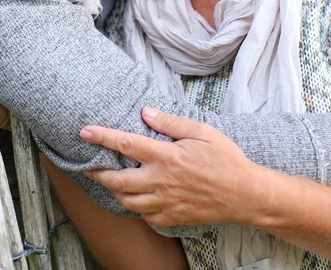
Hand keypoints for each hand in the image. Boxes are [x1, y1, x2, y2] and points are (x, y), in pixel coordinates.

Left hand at [80, 108, 258, 227]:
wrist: (246, 195)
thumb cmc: (226, 159)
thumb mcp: (202, 132)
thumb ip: (171, 122)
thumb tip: (147, 112)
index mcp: (166, 156)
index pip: (125, 144)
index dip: (101, 137)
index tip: (84, 132)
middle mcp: (161, 181)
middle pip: (117, 179)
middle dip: (98, 173)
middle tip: (90, 167)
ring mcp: (165, 202)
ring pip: (127, 201)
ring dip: (115, 191)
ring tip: (111, 182)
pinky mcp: (172, 218)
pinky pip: (145, 216)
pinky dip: (136, 207)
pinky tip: (137, 199)